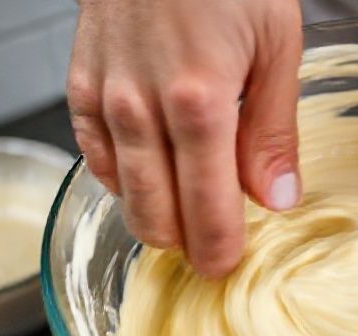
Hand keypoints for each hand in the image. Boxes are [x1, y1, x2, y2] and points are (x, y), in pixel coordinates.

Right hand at [67, 0, 302, 276]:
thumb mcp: (276, 44)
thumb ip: (272, 131)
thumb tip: (278, 199)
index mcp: (199, 102)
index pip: (207, 210)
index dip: (219, 251)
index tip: (230, 267)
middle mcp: (142, 109)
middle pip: (158, 217)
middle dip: (188, 246)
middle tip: (214, 250)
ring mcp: (104, 101)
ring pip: (124, 197)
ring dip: (156, 219)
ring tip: (186, 220)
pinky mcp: (79, 89)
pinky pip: (96, 161)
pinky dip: (123, 181)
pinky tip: (150, 176)